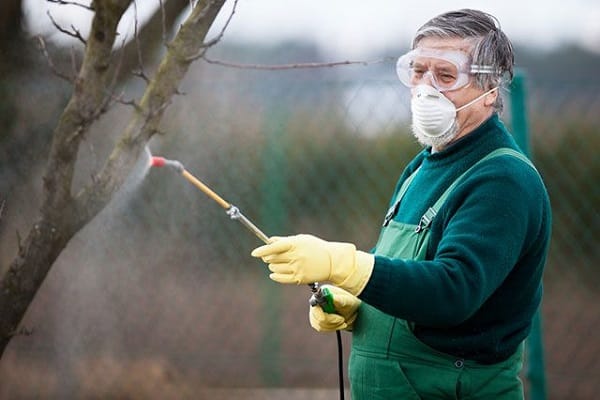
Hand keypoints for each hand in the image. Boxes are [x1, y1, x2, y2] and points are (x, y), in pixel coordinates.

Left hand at [251, 234, 373, 294]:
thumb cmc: (315, 248)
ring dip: (273, 266)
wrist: (332, 261)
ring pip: (275, 268)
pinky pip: (280, 278)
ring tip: (280, 263)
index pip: (274, 247)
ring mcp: (297, 268)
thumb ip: (284, 240)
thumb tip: (269, 241)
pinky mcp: (299, 279)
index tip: (254, 253)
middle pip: (272, 258)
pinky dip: (275, 276)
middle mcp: (296, 256)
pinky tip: (274, 273)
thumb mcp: (301, 239)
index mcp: (295, 244)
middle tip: (269, 256)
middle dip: (267, 257)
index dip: (262, 250)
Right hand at [309, 285, 360, 331]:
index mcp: (323, 292)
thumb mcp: (348, 301)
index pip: (316, 304)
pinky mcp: (317, 319)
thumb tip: (333, 298)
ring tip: (342, 321)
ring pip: (319, 324)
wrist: (352, 310)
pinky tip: (338, 324)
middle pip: (317, 316)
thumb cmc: (350, 302)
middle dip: (332, 321)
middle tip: (342, 319)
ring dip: (333, 325)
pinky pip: (320, 327)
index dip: (324, 312)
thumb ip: (340, 300)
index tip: (339, 317)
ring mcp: (315, 311)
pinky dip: (331, 328)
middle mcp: (316, 301)